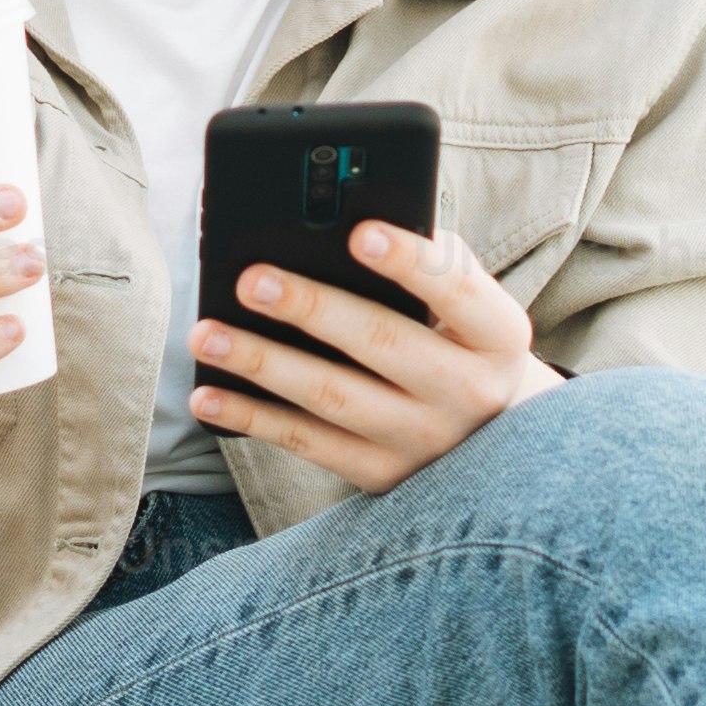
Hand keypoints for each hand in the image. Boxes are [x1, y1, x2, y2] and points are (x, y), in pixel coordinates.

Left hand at [191, 222, 559, 494]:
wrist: (496, 441)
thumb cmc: (462, 343)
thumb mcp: (471, 309)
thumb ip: (429, 269)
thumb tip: (342, 229)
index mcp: (498, 336)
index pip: (459, 291)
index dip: (410, 262)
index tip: (359, 232)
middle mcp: (469, 393)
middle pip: (384, 344)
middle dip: (313, 309)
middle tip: (251, 279)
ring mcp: (423, 441)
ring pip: (334, 398)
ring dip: (264, 364)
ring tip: (208, 335)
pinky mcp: (382, 475)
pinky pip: (308, 444)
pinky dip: (253, 418)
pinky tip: (207, 395)